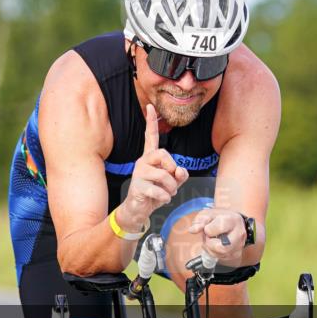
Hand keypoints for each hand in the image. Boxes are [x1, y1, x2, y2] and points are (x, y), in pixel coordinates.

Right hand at [116, 104, 188, 230]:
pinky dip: (165, 197)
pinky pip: (158, 190)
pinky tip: (162, 199)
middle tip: (173, 181)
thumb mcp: (172, 183)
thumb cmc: (155, 194)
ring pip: (163, 174)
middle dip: (172, 168)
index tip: (150, 106)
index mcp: (150, 158)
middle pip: (163, 153)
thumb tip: (180, 170)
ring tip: (168, 193)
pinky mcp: (137, 186)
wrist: (138, 211)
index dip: (151, 122)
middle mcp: (143, 161)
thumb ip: (179, 174)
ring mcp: (138, 173)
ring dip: (171, 187)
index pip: (150, 136)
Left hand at [188, 207, 245, 264]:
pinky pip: (221, 257)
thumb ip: (200, 221)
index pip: (219, 228)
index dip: (208, 229)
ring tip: (211, 239)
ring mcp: (239, 246)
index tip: (208, 226)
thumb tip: (192, 230)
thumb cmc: (218, 218)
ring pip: (220, 254)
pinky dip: (213, 252)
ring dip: (210, 248)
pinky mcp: (236, 254)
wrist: (231, 222)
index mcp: (233, 220)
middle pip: (222, 247)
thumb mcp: (208, 214)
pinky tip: (214, 244)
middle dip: (209, 243)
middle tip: (208, 236)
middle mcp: (239, 234)